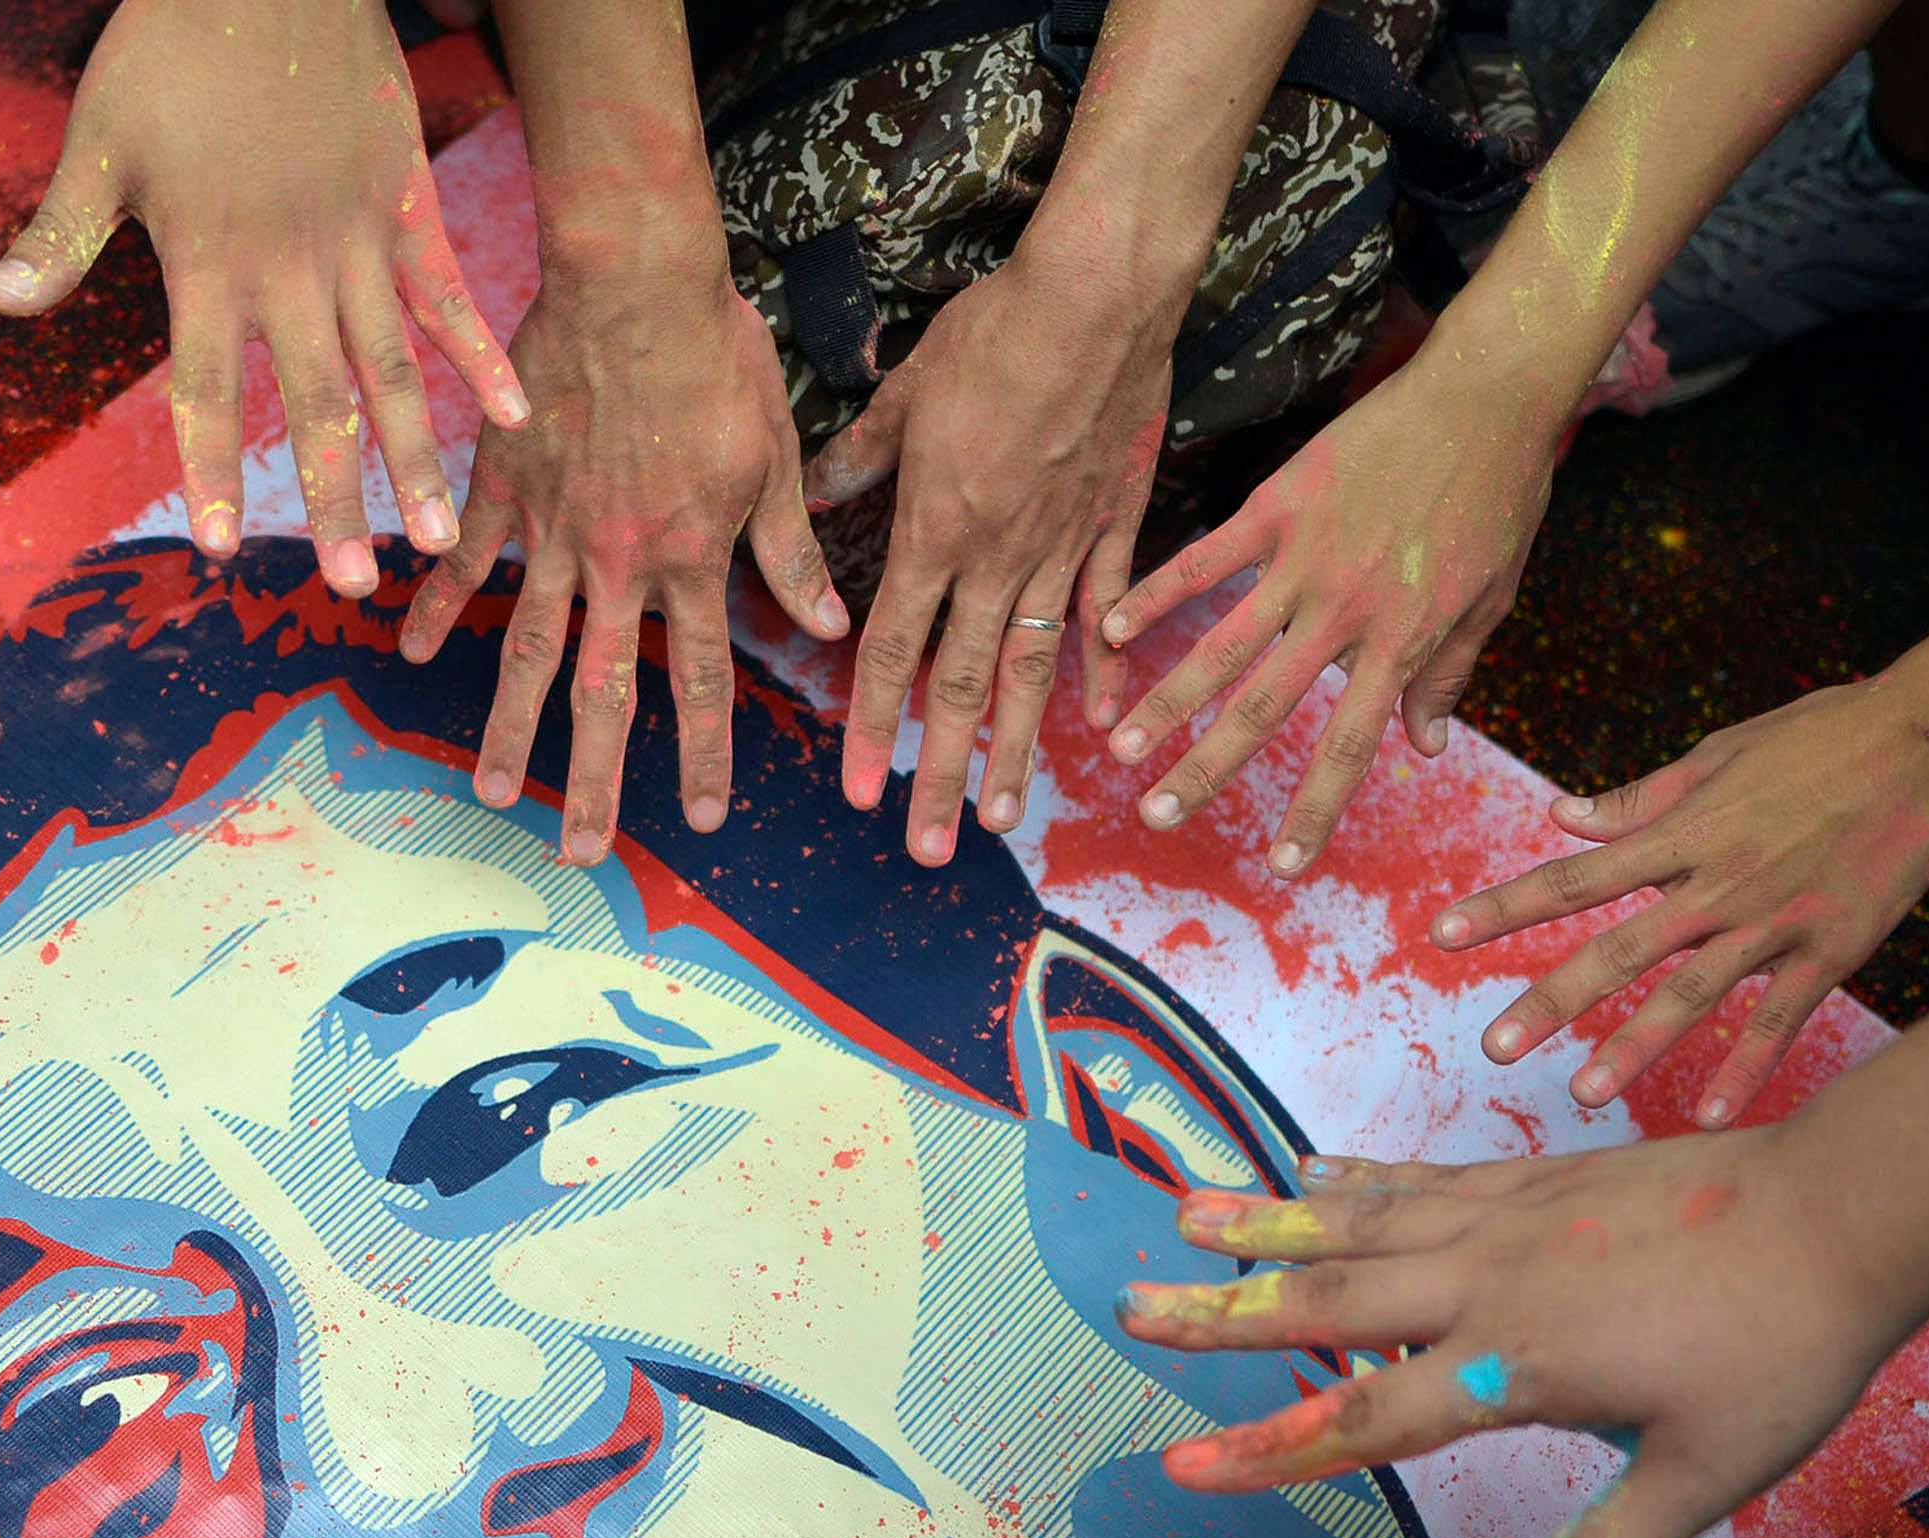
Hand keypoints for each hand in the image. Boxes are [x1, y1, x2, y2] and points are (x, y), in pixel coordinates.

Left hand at [0, 0, 524, 591]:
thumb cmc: (171, 45)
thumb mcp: (98, 137)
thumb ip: (58, 237)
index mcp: (208, 260)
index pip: (206, 391)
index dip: (214, 471)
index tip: (225, 551)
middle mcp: (290, 266)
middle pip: (315, 404)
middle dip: (335, 500)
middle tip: (354, 586)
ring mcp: (357, 240)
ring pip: (390, 369)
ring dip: (414, 458)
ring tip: (437, 540)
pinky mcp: (405, 205)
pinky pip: (449, 294)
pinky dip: (479, 354)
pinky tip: (511, 417)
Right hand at [400, 249, 841, 858]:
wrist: (635, 277)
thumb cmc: (716, 355)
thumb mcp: (775, 454)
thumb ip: (791, 551)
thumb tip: (828, 628)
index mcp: (693, 560)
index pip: (701, 683)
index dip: (703, 755)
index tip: (700, 819)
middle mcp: (621, 564)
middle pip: (604, 695)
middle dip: (594, 782)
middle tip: (579, 853)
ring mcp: (556, 531)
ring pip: (530, 650)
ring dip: (510, 730)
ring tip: (493, 795)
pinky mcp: (504, 487)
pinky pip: (468, 560)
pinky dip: (440, 607)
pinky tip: (415, 657)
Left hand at [807, 243, 1169, 863]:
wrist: (1098, 298)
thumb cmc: (996, 332)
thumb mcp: (906, 391)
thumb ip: (859, 455)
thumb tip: (813, 493)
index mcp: (935, 532)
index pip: (893, 654)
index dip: (873, 730)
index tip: (861, 795)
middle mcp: (996, 560)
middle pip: (959, 688)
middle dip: (939, 775)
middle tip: (928, 849)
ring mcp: (1061, 550)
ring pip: (1029, 671)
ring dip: (1012, 751)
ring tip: (1001, 818)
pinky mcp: (1115, 525)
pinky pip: (1107, 612)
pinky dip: (1105, 669)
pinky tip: (1102, 724)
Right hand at [1102, 354, 1553, 872]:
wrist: (1487, 394)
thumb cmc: (1501, 493)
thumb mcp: (1492, 594)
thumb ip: (1450, 672)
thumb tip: (1427, 748)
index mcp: (1401, 639)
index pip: (1348, 746)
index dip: (1312, 811)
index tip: (1280, 865)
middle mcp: (1345, 610)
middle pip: (1262, 710)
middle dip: (1205, 771)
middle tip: (1156, 819)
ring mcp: (1306, 556)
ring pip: (1222, 646)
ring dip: (1166, 702)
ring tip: (1119, 749)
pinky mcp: (1281, 502)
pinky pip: (1207, 556)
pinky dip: (1158, 593)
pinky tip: (1109, 627)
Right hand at [1109, 1137, 1915, 1537]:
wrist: (1849, 1209)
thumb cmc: (1781, 1351)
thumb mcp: (1702, 1479)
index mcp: (1513, 1362)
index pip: (1362, 1422)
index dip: (1266, 1452)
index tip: (1179, 1470)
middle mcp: (1486, 1280)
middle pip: (1325, 1301)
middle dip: (1221, 1311)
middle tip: (1128, 1306)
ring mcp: (1506, 1215)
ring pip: (1356, 1224)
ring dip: (1262, 1223)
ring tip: (1179, 1213)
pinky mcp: (1537, 1175)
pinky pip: (1419, 1179)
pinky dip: (1354, 1178)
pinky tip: (1310, 1171)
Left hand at [1434, 680, 1928, 1126]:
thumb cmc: (1827, 734)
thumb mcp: (1723, 752)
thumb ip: (1641, 796)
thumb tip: (1561, 815)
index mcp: (1683, 832)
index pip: (1573, 876)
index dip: (1504, 906)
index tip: (1443, 934)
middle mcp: (1717, 882)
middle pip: (1616, 949)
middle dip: (1551, 1000)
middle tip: (1492, 1048)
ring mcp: (1774, 919)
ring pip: (1690, 992)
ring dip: (1634, 1045)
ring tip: (1583, 1092)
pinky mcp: (1832, 945)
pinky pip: (1779, 1017)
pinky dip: (1745, 1066)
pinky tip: (1710, 1113)